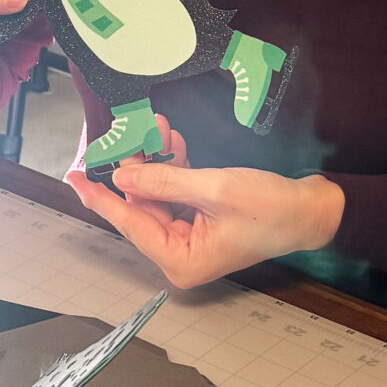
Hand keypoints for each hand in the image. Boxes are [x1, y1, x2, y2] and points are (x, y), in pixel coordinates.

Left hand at [65, 118, 344, 287]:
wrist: (313, 210)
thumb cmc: (272, 208)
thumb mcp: (214, 188)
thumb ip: (163, 182)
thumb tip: (122, 176)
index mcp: (179, 260)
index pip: (129, 223)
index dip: (100, 197)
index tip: (74, 176)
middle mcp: (181, 256)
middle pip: (141, 209)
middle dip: (135, 168)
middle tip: (124, 133)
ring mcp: (192, 240)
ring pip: (158, 197)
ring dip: (156, 163)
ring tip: (153, 127)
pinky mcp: (203, 223)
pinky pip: (177, 195)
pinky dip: (174, 169)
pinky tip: (171, 142)